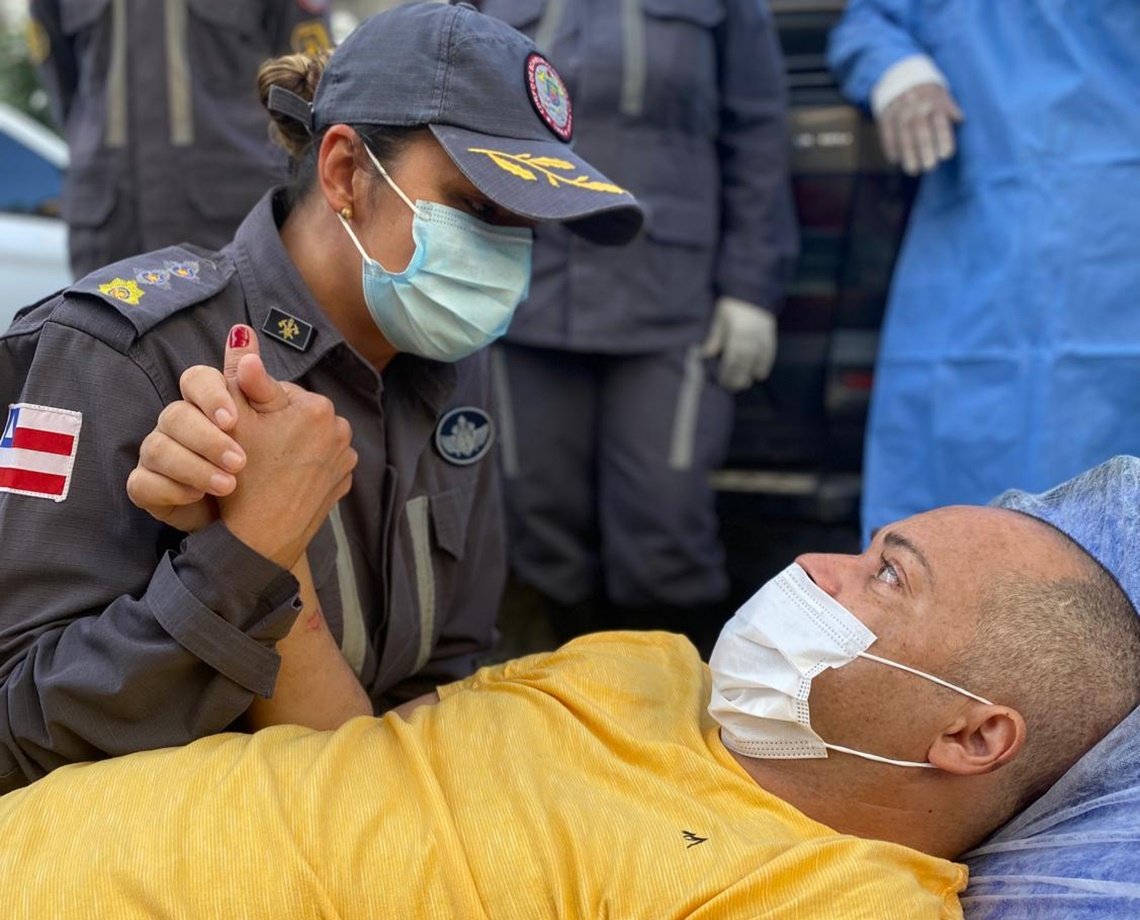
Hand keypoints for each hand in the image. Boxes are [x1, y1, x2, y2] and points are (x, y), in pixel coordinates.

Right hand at [127, 330, 255, 532]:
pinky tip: (202, 499)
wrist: (252, 531)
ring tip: (230, 484)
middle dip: (208, 439)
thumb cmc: (266, 473)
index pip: (198, 380)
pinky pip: (143, 484)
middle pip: (175, 414)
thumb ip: (259, 387)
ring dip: (195, 467)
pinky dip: (174, 492)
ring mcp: (157, 457)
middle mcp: (178, 425)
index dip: (212, 396)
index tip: (233, 420)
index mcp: (207, 404)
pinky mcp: (149, 488)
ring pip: (156, 448)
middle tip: (240, 462)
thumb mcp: (272, 428)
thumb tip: (243, 332)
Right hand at [128, 326, 357, 567]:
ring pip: (306, 438)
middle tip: (247, 448)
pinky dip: (300, 466)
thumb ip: (240, 375)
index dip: (250, 406)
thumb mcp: (234, 420)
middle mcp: (339, 430)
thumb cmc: (240, 477)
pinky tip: (279, 479)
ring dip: (287, 444)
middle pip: (295, 414)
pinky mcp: (343, 483)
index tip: (236, 425)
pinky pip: (318, 462)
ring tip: (260, 464)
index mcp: (316, 408)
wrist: (259, 541)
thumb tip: (244, 333)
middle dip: (272, 424)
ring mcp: (345, 458)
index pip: (276, 391)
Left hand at [701, 297, 777, 391]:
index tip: (723, 381)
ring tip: (745, 384)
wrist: (751, 290)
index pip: (732, 358)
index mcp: (737, 332)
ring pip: (758, 359)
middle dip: (738, 376)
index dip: (728, 372)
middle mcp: (752, 336)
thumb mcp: (720, 318)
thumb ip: (715, 337)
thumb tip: (707, 354)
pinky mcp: (770, 334)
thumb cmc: (731, 304)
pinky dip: (766, 364)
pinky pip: (770, 352)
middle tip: (732, 387)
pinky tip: (761, 375)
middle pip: (745, 362)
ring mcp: (763, 336)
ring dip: (751, 373)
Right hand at [877, 82, 962, 175]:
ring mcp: (899, 110)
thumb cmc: (926, 92)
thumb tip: (960, 118)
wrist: (899, 75)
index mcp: (933, 100)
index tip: (946, 155)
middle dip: (925, 149)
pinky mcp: (885, 115)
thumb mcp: (941, 93)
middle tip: (929, 167)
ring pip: (903, 133)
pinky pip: (887, 132)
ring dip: (907, 153)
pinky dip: (890, 146)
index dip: (943, 138)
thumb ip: (949, 107)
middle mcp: (916, 105)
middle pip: (921, 129)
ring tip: (912, 170)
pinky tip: (895, 160)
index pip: (940, 121)